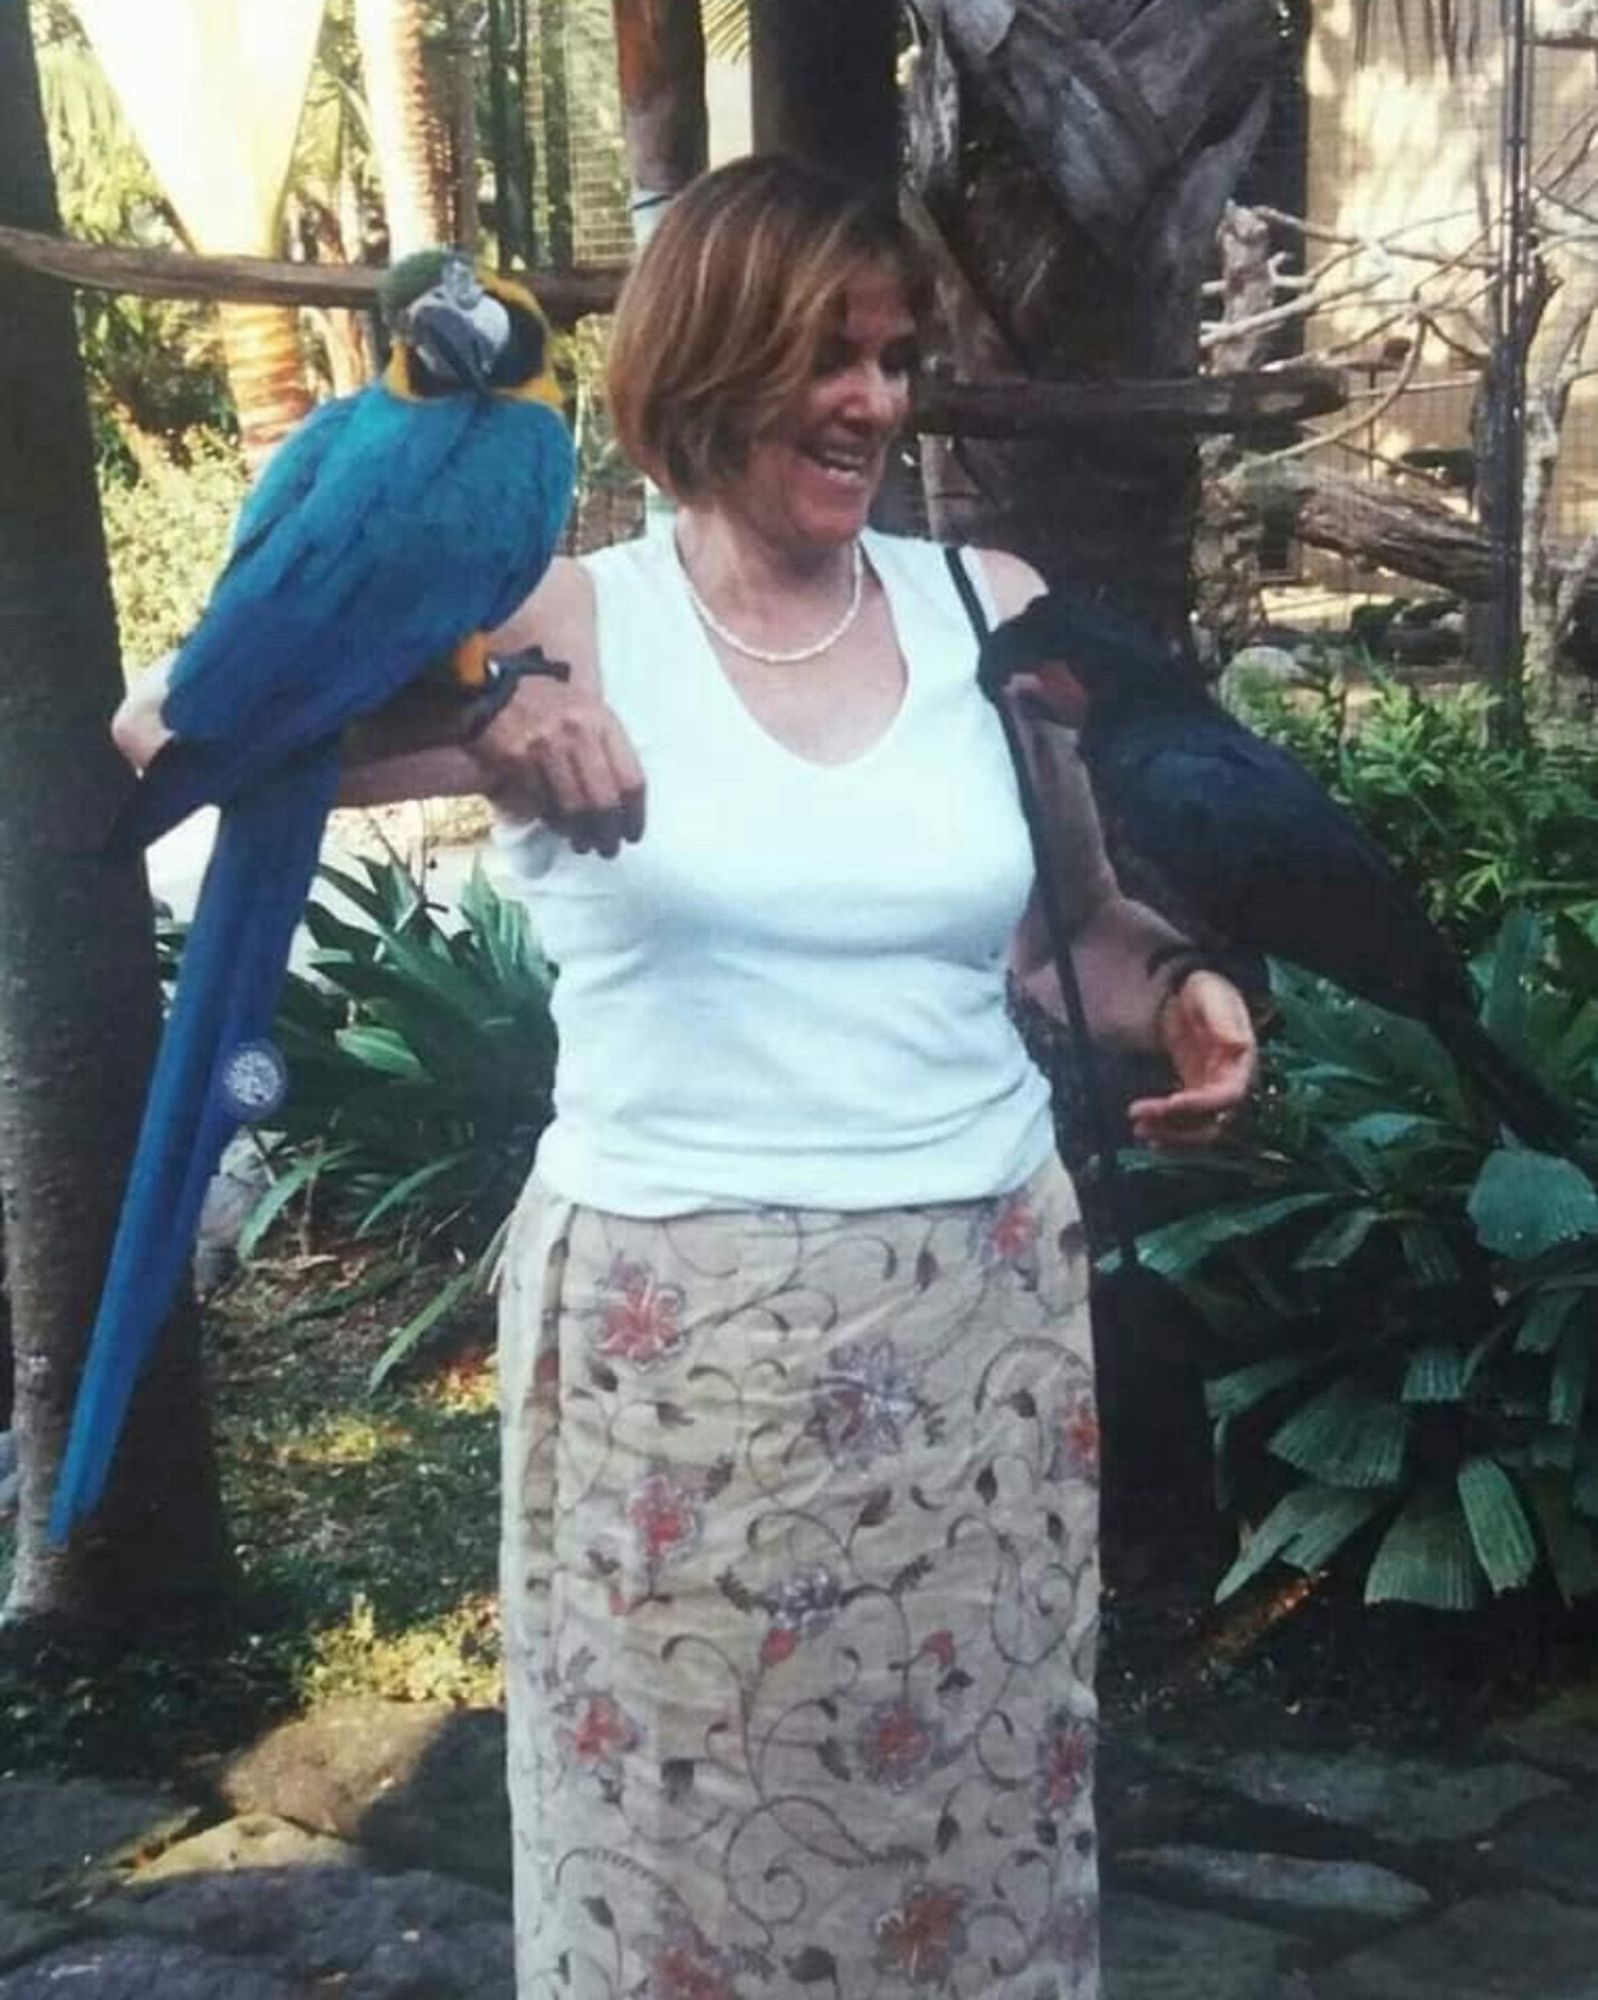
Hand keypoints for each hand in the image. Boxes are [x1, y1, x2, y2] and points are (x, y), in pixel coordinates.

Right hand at [468, 675, 644, 857]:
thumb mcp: (590, 713)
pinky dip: (551, 821)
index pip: (631, 779)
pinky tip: (557, 827)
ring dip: (580, 834)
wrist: (497, 686)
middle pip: (604, 800)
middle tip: (608, 848)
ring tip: (583, 844)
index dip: (635, 815)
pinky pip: (540, 803)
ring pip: (572, 808)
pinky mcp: (516, 760)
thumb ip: (608, 750)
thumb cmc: (551, 704)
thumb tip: (623, 804)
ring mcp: (545, 747)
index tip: (633, 833)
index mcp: (602, 722)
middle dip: (608, 833)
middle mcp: (577, 734)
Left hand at [1129, 969, 1256, 1147]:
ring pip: (1195, 1129)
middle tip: (1141, 1119)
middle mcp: (1230, 1084)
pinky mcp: (1194, 1096)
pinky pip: (1184, 1123)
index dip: (1201, 1105)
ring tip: (1138, 1127)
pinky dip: (1167, 1131)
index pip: (1228, 1096)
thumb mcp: (1210, 993)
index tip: (1171, 1103)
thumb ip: (1222, 1018)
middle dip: (1178, 1127)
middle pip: (1211, 1123)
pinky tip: (1146, 1131)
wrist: (1188, 994)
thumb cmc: (1204, 990)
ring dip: (1168, 1133)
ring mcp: (1212, 1093)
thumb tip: (1238, 1043)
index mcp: (1240, 1063)